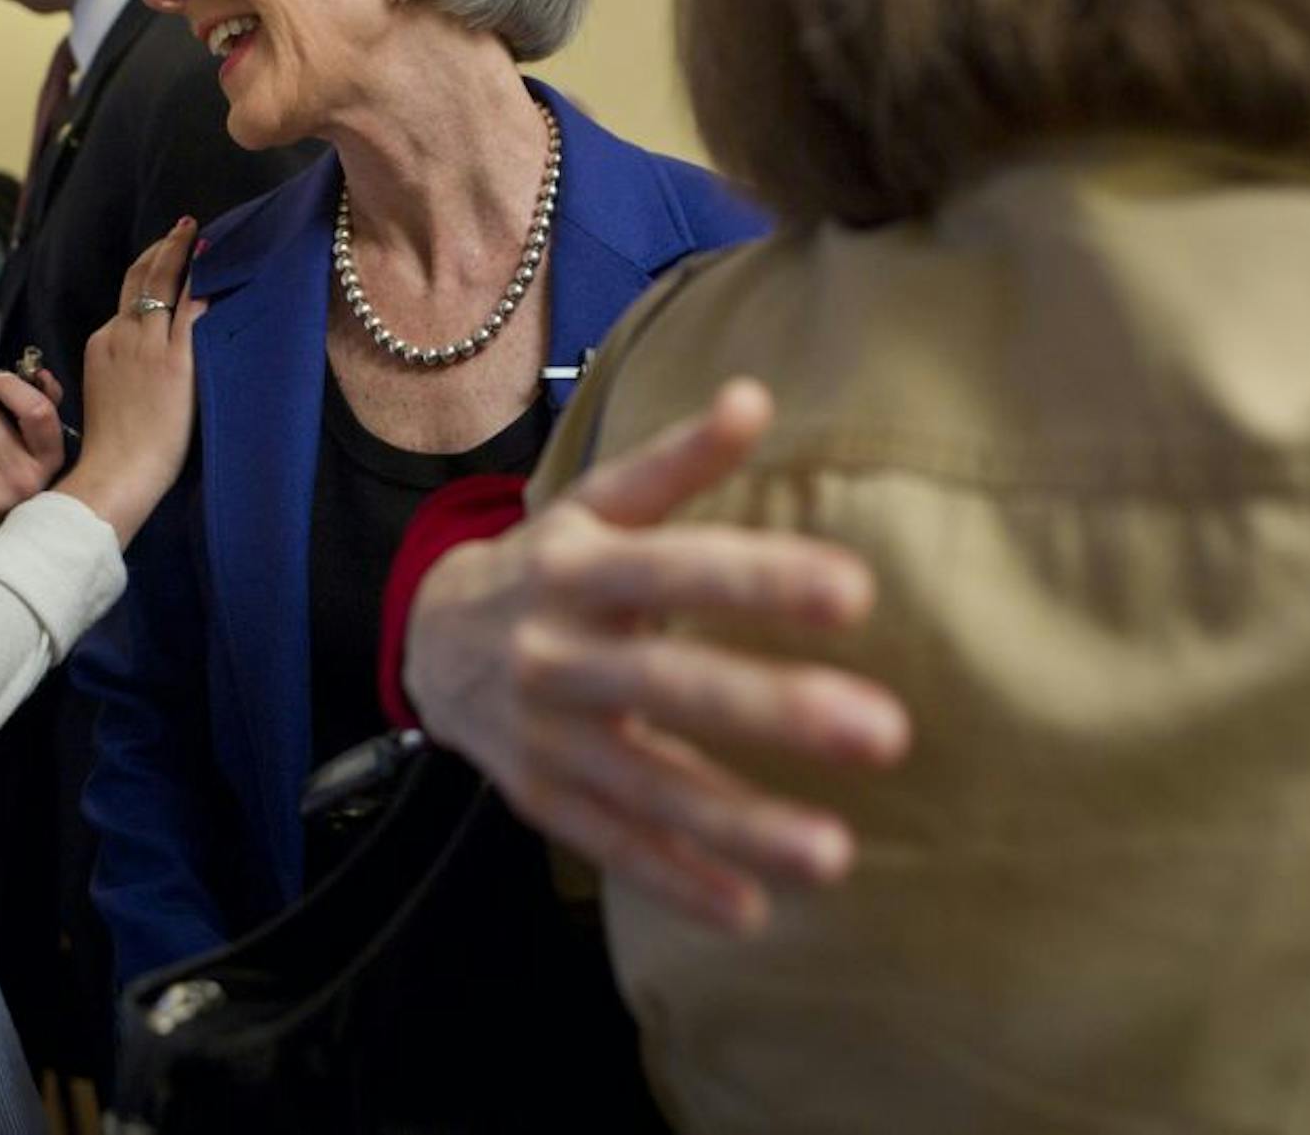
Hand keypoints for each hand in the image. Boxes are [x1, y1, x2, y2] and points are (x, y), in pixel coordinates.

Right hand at [56, 218, 207, 538]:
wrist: (116, 471)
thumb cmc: (113, 446)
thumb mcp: (104, 392)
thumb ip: (118, 367)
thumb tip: (138, 359)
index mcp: (103, 341)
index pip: (128, 296)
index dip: (147, 269)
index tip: (165, 253)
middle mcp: (123, 334)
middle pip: (142, 276)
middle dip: (165, 247)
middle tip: (185, 227)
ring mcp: (149, 345)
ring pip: (166, 283)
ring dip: (183, 253)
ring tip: (200, 234)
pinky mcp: (176, 360)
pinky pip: (192, 309)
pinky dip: (203, 282)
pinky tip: (218, 265)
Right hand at [404, 378, 908, 932]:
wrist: (426, 639)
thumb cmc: (547, 563)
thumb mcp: (597, 502)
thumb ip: (677, 461)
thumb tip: (754, 396)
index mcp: (581, 570)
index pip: (678, 568)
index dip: (761, 578)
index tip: (857, 592)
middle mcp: (560, 655)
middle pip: (672, 684)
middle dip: (775, 709)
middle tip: (884, 732)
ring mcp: (549, 737)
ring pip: (648, 785)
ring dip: (740, 824)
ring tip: (834, 854)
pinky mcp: (543, 799)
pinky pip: (614, 845)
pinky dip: (677, 883)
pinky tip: (752, 912)